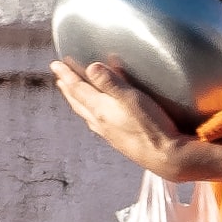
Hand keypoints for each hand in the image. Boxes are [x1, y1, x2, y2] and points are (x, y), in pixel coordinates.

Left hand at [49, 59, 221, 184]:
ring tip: (71, 93)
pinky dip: (88, 113)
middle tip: (59, 76)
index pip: (78, 88)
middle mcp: (99, 122)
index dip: (66, 75)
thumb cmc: (151, 126)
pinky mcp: (118, 141)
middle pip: (77, 101)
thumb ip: (111, 83)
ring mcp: (108, 133)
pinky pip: (94, 123)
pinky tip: (95, 117)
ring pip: (85, 113)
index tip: (55, 64)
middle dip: (67, 87)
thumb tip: (90, 67)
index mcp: (100, 109)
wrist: (166, 158)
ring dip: (76, 100)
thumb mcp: (132, 99)